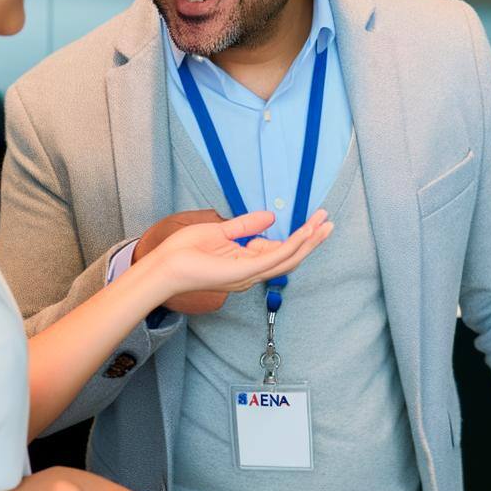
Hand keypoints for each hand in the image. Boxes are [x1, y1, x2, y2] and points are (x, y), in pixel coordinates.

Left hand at [146, 210, 332, 306]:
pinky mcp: (244, 272)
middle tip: (328, 222)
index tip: (310, 219)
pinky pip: (276, 258)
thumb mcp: (219, 231)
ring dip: (309, 241)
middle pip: (290, 257)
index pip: (279, 251)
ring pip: (289, 258)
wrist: (162, 266)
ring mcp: (249, 274)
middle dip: (311, 240)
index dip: (296, 236)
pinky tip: (305, 233)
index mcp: (245, 263)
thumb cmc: (183, 252)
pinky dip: (293, 245)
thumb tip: (270, 216)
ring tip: (325, 225)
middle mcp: (251, 272)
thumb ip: (245, 225)